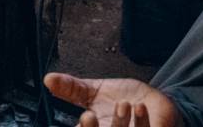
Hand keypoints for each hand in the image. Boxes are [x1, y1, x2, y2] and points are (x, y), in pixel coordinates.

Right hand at [44, 73, 182, 126]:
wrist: (154, 102)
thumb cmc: (123, 100)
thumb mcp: (94, 92)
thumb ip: (71, 88)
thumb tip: (48, 79)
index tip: (80, 117)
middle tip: (88, 116)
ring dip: (120, 124)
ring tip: (122, 104)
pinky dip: (142, 123)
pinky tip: (139, 107)